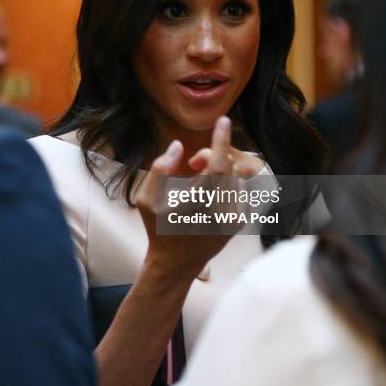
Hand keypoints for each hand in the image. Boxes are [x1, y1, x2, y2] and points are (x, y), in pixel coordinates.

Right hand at [135, 116, 238, 281]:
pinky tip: (208, 195)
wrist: (176, 265)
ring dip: (218, 170)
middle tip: (192, 162)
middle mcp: (221, 210)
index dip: (221, 140)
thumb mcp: (146, 199)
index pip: (218, 164)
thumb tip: (178, 146)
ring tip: (197, 184)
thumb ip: (160, 168)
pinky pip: (239, 188)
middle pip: (227, 165)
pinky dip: (226, 182)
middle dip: (211, 155)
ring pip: (234, 176)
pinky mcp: (239, 222)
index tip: (224, 121)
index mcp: (199, 203)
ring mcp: (233, 217)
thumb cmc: (158, 231)